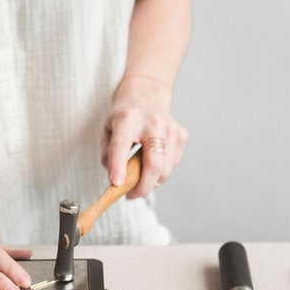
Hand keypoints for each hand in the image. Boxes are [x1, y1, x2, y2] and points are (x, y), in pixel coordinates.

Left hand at [100, 74, 187, 197]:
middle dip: (142, 187)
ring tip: (139, 178)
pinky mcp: (181, 136)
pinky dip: (161, 172)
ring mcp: (170, 129)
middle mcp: (152, 122)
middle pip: (153, 164)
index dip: (118, 166)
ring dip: (151, 182)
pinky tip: (151, 164)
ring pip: (164, 170)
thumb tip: (116, 179)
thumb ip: (107, 154)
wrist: (147, 94)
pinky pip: (172, 165)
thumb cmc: (124, 116)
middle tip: (130, 195)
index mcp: (128, 119)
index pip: (122, 145)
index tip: (115, 184)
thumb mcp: (107, 129)